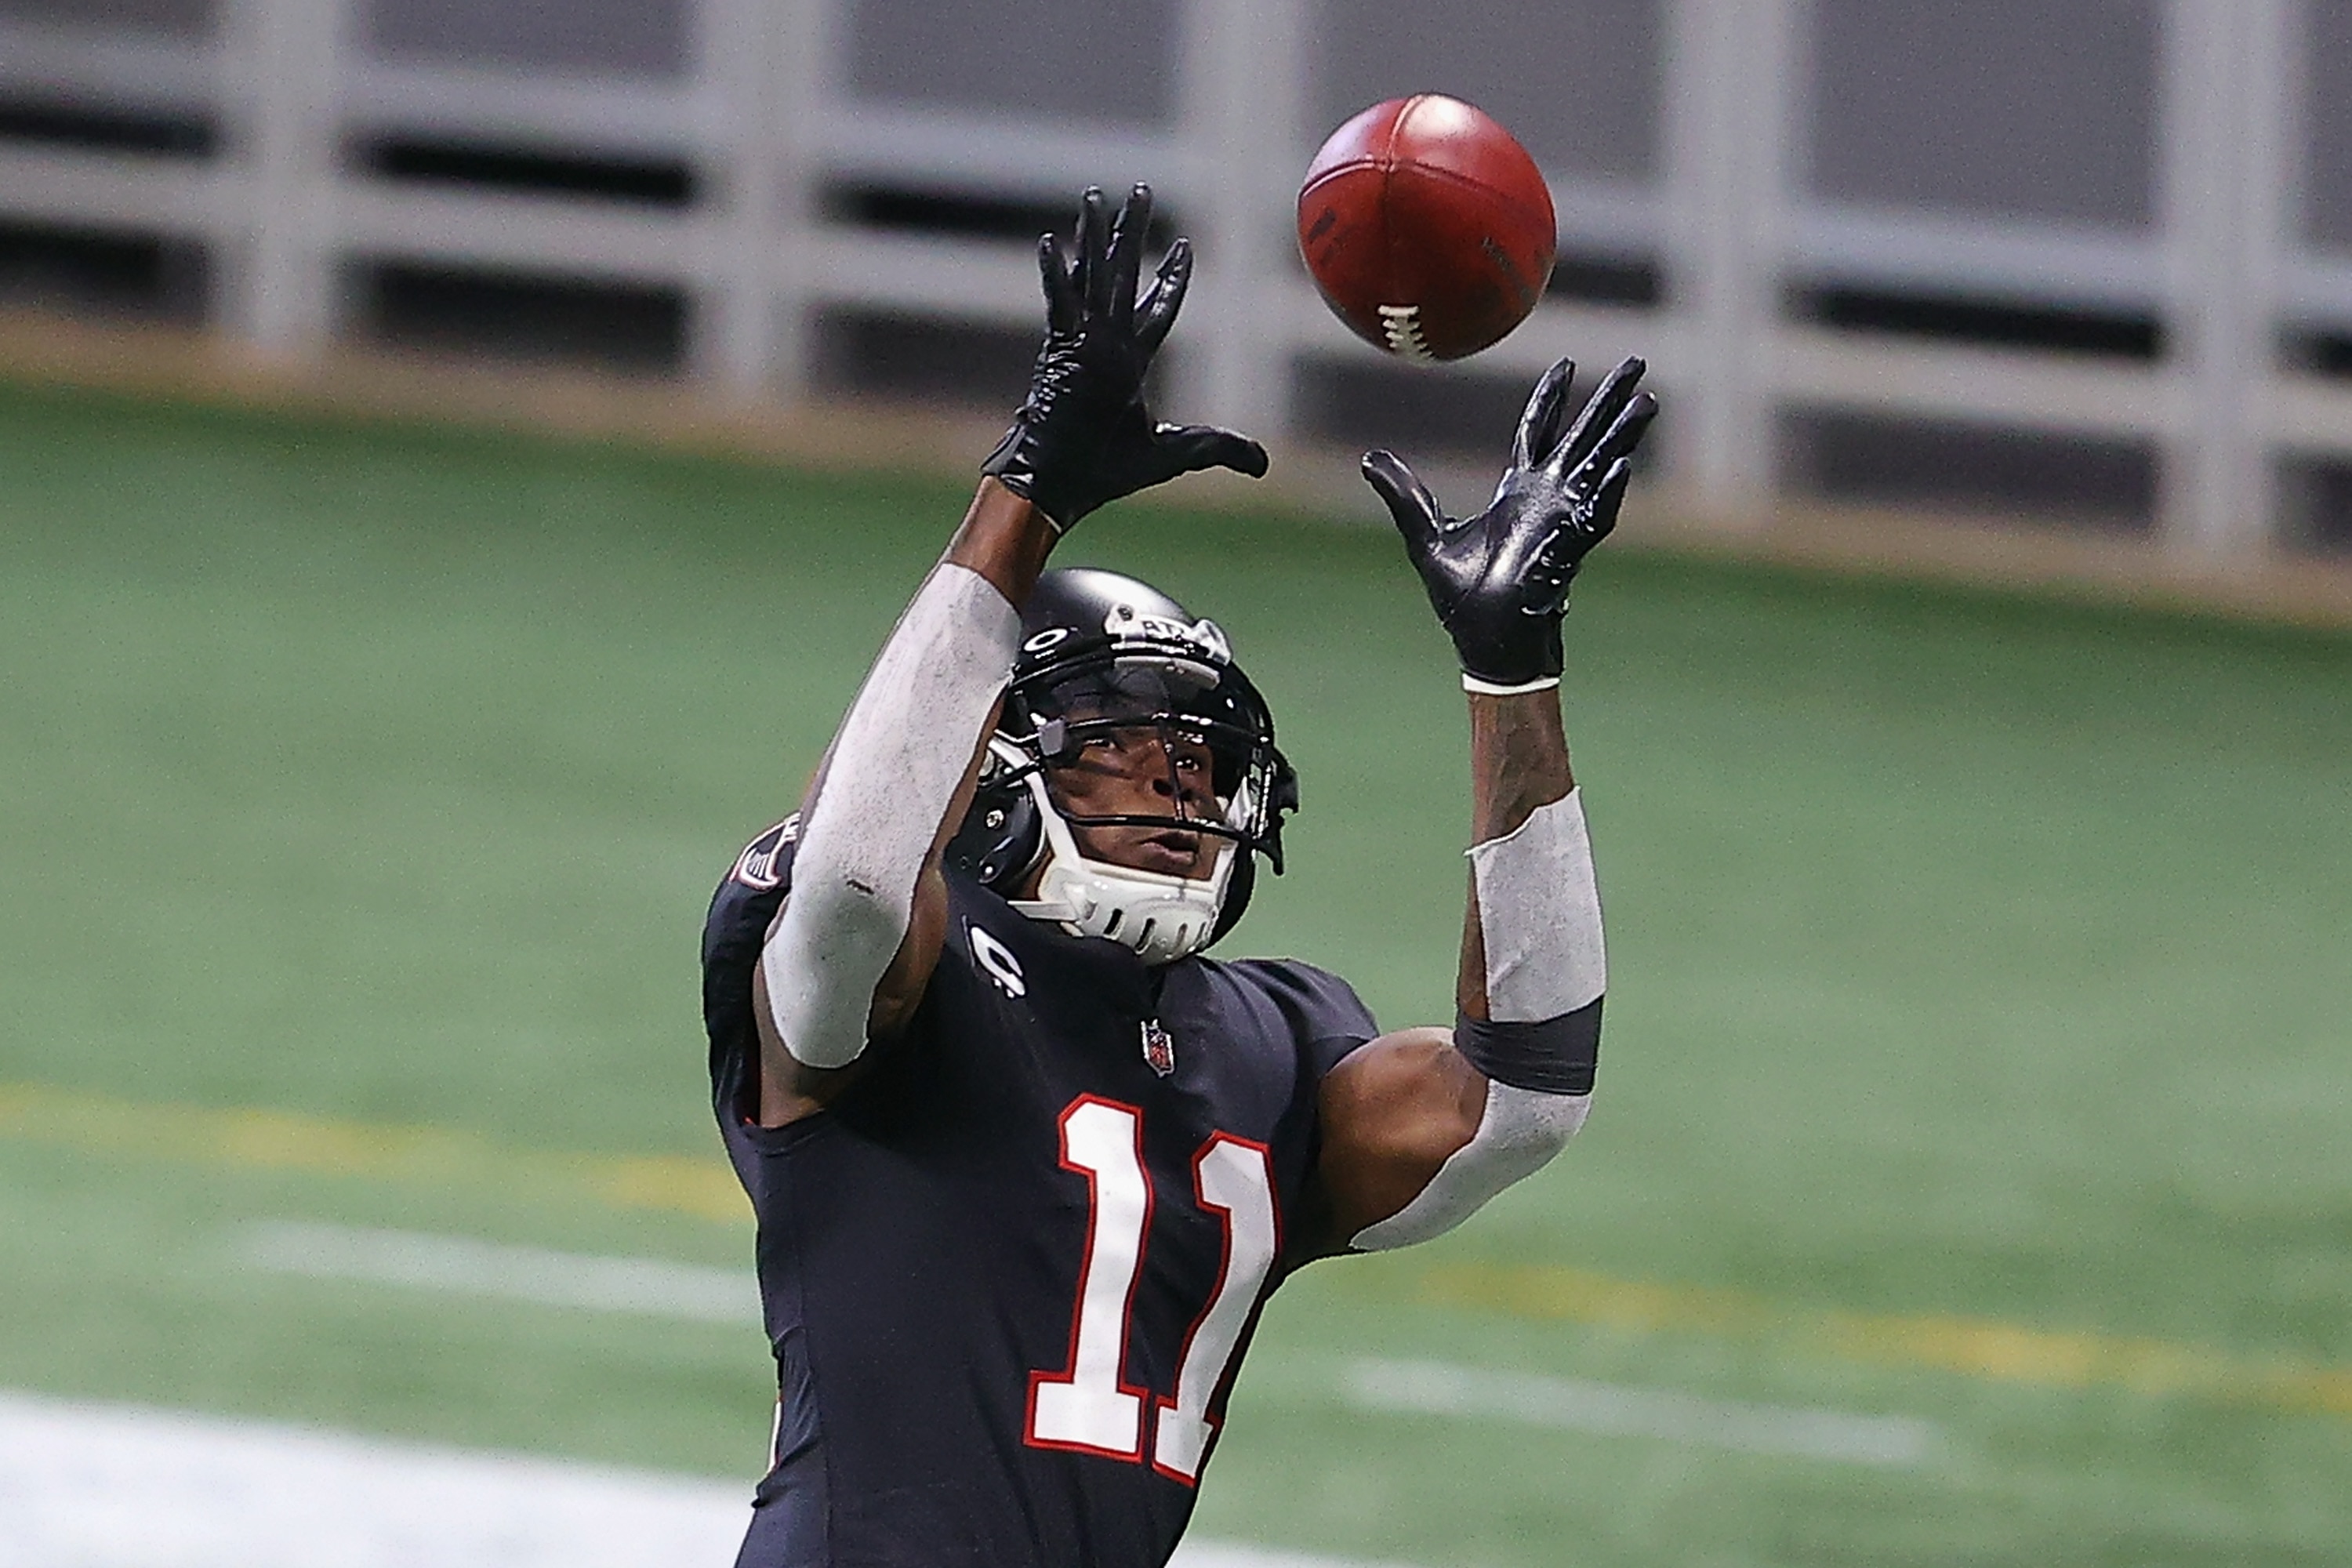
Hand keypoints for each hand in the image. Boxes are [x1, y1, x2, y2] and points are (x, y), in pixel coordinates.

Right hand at [981, 184, 1268, 530]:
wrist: (1061, 484)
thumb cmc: (1106, 472)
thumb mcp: (1175, 454)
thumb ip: (1217, 447)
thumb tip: (1262, 463)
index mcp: (1129, 363)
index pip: (1156, 310)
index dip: (1169, 279)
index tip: (1182, 247)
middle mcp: (1107, 344)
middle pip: (1122, 276)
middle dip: (1131, 235)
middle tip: (1141, 193)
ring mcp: (1082, 344)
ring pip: (1093, 279)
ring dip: (1095, 238)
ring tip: (1095, 198)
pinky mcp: (1058, 353)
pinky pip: (1059, 307)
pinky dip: (1057, 277)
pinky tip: (1053, 244)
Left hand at [1362, 357, 1655, 688]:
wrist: (1484, 645)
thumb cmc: (1463, 600)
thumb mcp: (1426, 538)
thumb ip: (1404, 497)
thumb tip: (1369, 459)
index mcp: (1518, 492)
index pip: (1538, 432)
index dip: (1552, 398)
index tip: (1569, 363)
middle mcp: (1549, 500)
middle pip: (1584, 437)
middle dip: (1609, 401)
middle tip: (1638, 364)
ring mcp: (1564, 522)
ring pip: (1601, 468)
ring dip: (1623, 436)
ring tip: (1648, 401)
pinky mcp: (1568, 551)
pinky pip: (1594, 516)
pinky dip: (1607, 491)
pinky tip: (1622, 464)